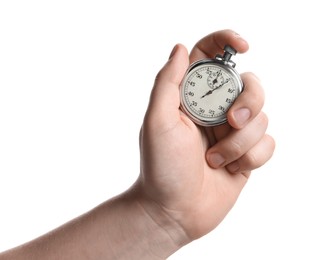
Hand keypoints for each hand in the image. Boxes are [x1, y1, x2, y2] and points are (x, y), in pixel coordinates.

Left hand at [135, 29, 274, 243]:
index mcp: (190, 97)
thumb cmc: (161, 168)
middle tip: (230, 123)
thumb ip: (167, 82)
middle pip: (249, 84)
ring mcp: (231, 132)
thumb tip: (180, 48)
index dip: (227, 41)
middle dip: (248, 104)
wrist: (174, 211)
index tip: (243, 46)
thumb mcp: (157, 121)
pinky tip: (230, 170)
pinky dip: (251, 158)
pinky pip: (268, 143)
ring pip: (262, 117)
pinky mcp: (246, 153)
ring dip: (240, 143)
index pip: (210, 55)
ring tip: (214, 161)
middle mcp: (213, 110)